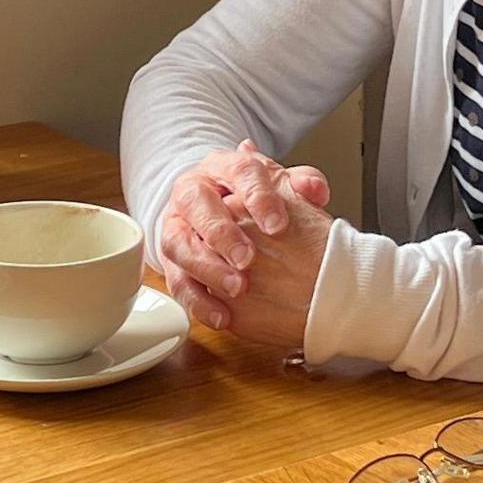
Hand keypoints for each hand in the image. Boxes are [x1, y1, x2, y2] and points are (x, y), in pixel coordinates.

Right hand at [150, 141, 333, 345]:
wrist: (218, 214)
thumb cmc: (255, 202)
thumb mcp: (281, 188)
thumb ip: (302, 184)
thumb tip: (312, 189)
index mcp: (222, 166)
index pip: (238, 170)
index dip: (258, 197)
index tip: (278, 225)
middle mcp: (192, 192)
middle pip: (197, 203)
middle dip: (221, 232)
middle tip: (247, 259)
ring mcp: (175, 226)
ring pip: (177, 243)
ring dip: (206, 268)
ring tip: (237, 288)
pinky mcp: (170, 261)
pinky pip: (175, 280)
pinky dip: (198, 301)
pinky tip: (222, 316)